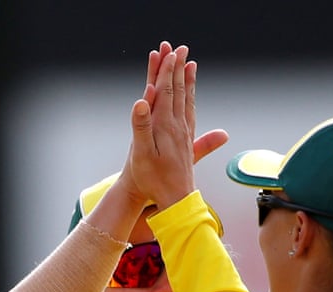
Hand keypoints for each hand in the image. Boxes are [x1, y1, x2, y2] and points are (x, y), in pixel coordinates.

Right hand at [125, 42, 228, 211]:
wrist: (174, 201)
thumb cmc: (154, 181)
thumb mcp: (142, 153)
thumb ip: (141, 126)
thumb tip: (141, 100)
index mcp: (166, 126)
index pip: (167, 92)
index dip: (167, 71)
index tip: (169, 52)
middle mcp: (178, 127)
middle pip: (179, 91)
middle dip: (178, 69)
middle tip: (181, 49)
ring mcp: (184, 135)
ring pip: (187, 101)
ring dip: (187, 81)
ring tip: (191, 65)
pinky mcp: (186, 144)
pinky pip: (189, 115)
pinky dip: (190, 100)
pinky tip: (191, 98)